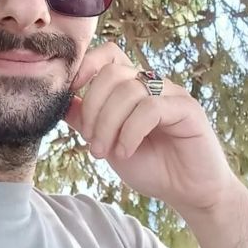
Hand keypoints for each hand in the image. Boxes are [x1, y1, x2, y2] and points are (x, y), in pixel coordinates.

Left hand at [65, 42, 236, 212]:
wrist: (186, 193)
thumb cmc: (148, 164)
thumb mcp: (106, 141)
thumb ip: (85, 119)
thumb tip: (60, 101)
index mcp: (131, 85)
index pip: (109, 54)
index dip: (87, 64)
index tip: (71, 90)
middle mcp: (151, 83)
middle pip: (111, 73)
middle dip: (93, 107)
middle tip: (90, 141)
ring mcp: (170, 93)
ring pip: (128, 90)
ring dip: (108, 124)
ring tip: (104, 151)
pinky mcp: (187, 108)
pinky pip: (150, 108)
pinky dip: (130, 131)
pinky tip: (125, 151)